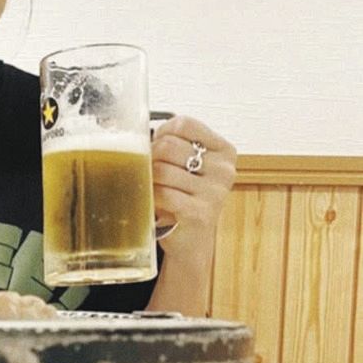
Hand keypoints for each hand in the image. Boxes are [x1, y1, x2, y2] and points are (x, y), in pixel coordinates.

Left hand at [151, 115, 236, 260]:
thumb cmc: (185, 196)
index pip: (185, 123)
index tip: (157, 145)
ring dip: (148, 179)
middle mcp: (224, 169)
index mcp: (224, 151)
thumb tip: (138, 135)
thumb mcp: (187, 165)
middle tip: (149, 170)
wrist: (191, 238)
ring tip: (153, 187)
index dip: (163, 132)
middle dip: (150, 157)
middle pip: (169, 145)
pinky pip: (162, 194)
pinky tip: (154, 201)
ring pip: (161, 170)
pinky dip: (151, 196)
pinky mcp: (200, 213)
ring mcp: (214, 192)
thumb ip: (174, 145)